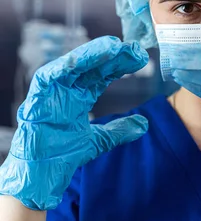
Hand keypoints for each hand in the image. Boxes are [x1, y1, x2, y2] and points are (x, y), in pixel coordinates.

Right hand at [0, 36, 148, 210]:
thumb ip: (119, 131)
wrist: (40, 174)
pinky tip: (78, 60)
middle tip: (133, 48)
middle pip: (91, 66)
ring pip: (71, 65)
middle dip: (112, 55)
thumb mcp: (98, 141)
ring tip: (112, 46)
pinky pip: (47, 78)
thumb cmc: (61, 154)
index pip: (102, 74)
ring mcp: (51, 92)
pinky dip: (61, 68)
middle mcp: (66, 89)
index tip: (139, 57)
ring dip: (90, 54)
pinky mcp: (36, 99)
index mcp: (80, 96)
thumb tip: (145, 124)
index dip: (120, 64)